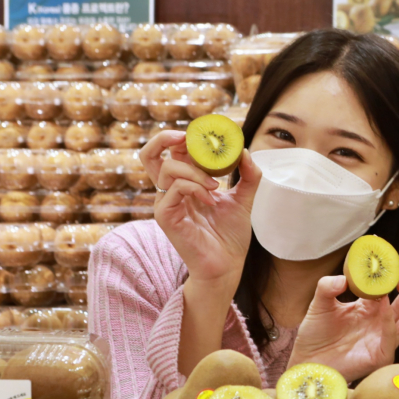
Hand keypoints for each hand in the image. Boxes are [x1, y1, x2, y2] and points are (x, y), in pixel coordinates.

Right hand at [143, 130, 260, 286]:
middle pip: (150, 154)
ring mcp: (165, 204)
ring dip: (195, 170)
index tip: (206, 134)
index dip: (182, 137)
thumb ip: (247, 174)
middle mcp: (169, 191)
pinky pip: (173, 189)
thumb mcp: (244, 198)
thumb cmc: (230, 235)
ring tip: (215, 185)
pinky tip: (210, 199)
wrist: (228, 265)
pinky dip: (194, 187)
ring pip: (168, 168)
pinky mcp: (165, 217)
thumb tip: (244, 150)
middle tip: (189, 137)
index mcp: (184, 184)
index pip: (172, 152)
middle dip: (166, 138)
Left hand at [288, 259, 398, 382]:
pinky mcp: (381, 355)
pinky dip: (390, 317)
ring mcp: (385, 339)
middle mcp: (384, 322)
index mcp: (373, 307)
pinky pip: (394, 335)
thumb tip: (343, 278)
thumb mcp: (320, 302)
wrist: (306, 360)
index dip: (398, 269)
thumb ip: (328, 286)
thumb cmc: (315, 334)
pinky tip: (382, 301)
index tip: (389, 253)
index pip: (397, 286)